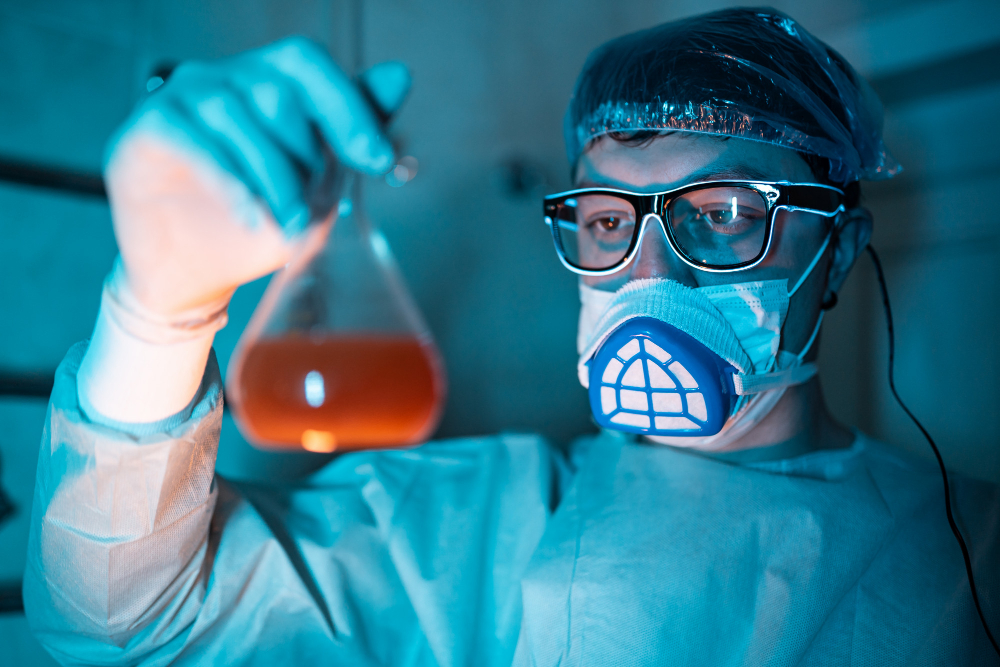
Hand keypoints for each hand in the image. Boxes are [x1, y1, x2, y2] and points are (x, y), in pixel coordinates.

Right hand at [103, 37, 410, 318]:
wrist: (194, 274)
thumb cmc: (256, 222)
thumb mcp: (318, 183)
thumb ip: (354, 131)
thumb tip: (401, 75)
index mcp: (264, 82)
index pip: (307, 64)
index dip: (347, 108)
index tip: (378, 162)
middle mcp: (220, 80)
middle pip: (276, 93)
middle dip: (309, 161)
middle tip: (314, 211)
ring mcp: (177, 101)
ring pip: (236, 116)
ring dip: (274, 178)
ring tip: (289, 226)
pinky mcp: (141, 134)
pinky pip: (192, 142)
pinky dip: (231, 184)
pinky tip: (250, 218)